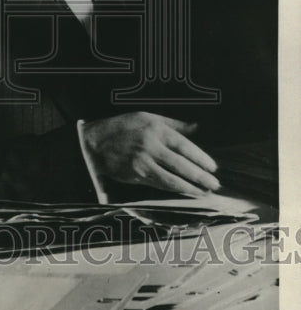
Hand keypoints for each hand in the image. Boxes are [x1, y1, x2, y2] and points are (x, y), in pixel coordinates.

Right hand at [82, 111, 219, 195]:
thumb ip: (172, 123)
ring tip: (204, 193)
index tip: (213, 167)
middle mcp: (150, 146)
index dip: (201, 158)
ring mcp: (142, 162)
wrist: (94, 142)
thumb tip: (196, 127)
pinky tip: (184, 192)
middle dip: (200, 176)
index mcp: (155, 130)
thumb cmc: (121, 127)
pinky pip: (159, 184)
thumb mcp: (146, 117)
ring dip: (190, 188)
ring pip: (172, 179)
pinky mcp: (135, 175)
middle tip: (214, 184)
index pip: (184, 146)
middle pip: (181, 164)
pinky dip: (174, 190)